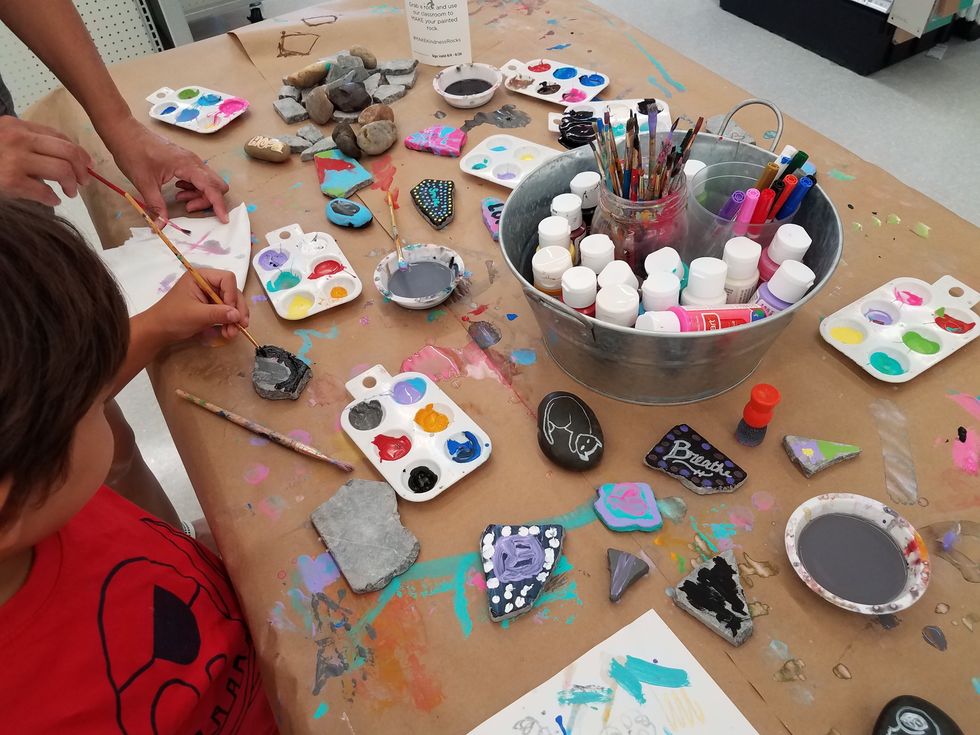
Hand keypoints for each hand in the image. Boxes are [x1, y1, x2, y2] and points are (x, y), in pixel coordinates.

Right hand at [0, 116, 91, 204]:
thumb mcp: (5, 141)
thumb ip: (28, 144)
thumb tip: (65, 160)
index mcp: (16, 126)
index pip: (59, 136)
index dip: (79, 152)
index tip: (86, 165)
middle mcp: (18, 138)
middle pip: (67, 151)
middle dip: (82, 168)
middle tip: (83, 182)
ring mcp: (14, 159)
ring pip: (62, 170)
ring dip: (71, 184)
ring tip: (69, 193)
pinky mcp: (11, 181)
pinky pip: (45, 192)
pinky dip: (53, 199)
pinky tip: (52, 201)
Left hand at [101, 117, 229, 222]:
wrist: (124, 132)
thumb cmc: (133, 153)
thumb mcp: (144, 183)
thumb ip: (157, 206)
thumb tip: (161, 227)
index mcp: (187, 165)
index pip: (211, 188)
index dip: (219, 205)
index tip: (223, 220)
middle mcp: (194, 161)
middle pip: (216, 185)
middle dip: (208, 200)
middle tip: (188, 207)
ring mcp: (191, 160)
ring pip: (209, 181)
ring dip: (200, 195)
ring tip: (180, 199)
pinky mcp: (185, 160)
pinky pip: (199, 177)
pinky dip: (194, 188)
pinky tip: (178, 190)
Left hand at [150, 269, 249, 341]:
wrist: (159, 331)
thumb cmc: (173, 318)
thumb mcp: (196, 315)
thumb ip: (218, 313)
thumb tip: (238, 315)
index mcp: (201, 277)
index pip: (227, 279)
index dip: (232, 295)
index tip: (231, 312)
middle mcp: (208, 283)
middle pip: (233, 291)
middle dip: (238, 309)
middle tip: (241, 325)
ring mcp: (210, 295)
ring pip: (232, 303)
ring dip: (235, 318)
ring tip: (232, 333)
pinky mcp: (211, 307)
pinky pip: (227, 312)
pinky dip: (230, 322)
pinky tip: (229, 332)